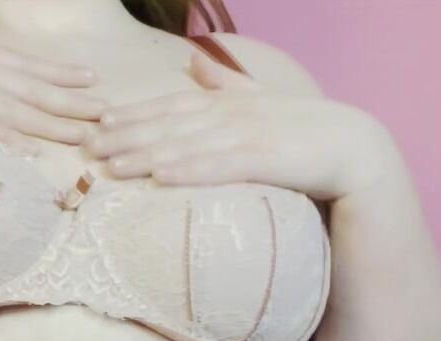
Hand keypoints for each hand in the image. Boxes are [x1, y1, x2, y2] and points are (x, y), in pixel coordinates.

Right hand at [0, 22, 106, 152]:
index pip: (24, 62)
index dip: (60, 72)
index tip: (91, 80)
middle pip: (31, 86)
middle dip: (73, 99)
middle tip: (108, 111)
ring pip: (16, 108)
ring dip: (54, 124)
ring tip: (87, 136)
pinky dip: (8, 140)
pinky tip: (32, 154)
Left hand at [82, 52, 386, 200]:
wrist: (352, 148)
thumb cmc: (302, 130)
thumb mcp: (259, 99)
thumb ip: (225, 83)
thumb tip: (193, 61)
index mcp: (227, 102)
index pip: (170, 106)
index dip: (133, 115)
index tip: (98, 124)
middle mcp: (231, 114)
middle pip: (168, 125)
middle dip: (126, 137)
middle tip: (88, 150)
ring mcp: (247, 135)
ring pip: (187, 145)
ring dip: (146, 156)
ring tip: (111, 168)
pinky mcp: (265, 160)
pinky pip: (220, 167)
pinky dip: (190, 171)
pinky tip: (162, 179)